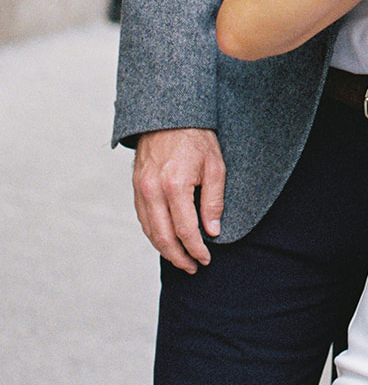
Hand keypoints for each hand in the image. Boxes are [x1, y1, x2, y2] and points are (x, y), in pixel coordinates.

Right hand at [132, 127, 225, 272]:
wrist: (169, 116)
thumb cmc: (197, 139)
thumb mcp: (215, 166)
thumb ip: (213, 201)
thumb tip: (212, 231)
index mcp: (175, 185)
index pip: (185, 230)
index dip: (196, 249)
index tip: (205, 259)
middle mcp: (153, 190)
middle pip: (163, 237)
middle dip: (179, 257)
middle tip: (193, 267)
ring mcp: (141, 189)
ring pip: (150, 231)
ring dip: (165, 250)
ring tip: (181, 260)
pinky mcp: (135, 187)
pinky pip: (143, 218)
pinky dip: (154, 234)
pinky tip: (166, 240)